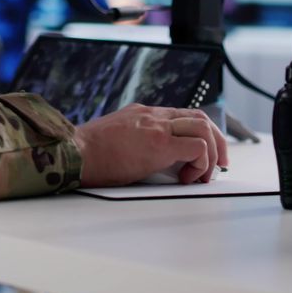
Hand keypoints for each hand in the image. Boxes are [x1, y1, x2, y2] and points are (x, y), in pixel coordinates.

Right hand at [73, 103, 228, 186]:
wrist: (72, 153)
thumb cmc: (86, 155)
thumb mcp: (114, 139)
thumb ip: (135, 141)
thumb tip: (151, 161)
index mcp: (143, 114)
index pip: (183, 115)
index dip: (201, 135)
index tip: (204, 156)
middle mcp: (153, 115)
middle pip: (200, 117)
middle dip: (217, 142)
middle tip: (219, 165)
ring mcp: (156, 126)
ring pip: (203, 127)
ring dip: (211, 154)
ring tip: (202, 176)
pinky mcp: (158, 143)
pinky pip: (197, 147)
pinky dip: (201, 163)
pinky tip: (188, 178)